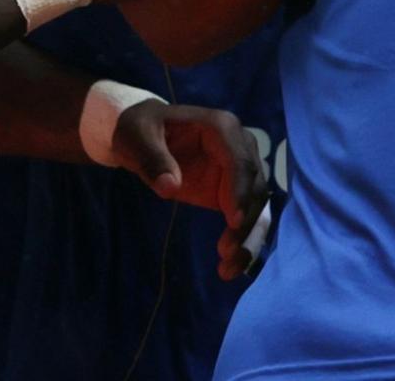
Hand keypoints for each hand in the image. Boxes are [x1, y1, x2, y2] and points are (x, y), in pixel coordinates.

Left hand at [108, 101, 270, 278]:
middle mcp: (239, 147)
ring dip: (247, 238)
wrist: (142, 136)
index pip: (240, 160)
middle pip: (255, 187)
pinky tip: (229, 265)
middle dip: (246, 222)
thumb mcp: (137, 138)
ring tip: (228, 268)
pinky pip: (246, 216)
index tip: (235, 222)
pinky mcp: (232, 191)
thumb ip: (152, 159)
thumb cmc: (140, 130)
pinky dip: (242, 239)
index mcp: (221, 127)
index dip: (241, 191)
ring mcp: (238, 170)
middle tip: (227, 253)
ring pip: (257, 206)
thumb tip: (170, 186)